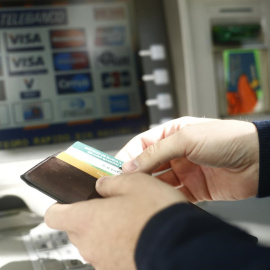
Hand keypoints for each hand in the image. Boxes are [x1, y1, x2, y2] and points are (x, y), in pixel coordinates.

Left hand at [45, 173, 185, 269]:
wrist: (181, 246)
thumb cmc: (156, 214)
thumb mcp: (135, 183)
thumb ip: (112, 182)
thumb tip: (102, 185)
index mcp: (88, 219)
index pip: (54, 214)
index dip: (60, 205)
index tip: (68, 200)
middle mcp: (91, 244)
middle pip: (76, 228)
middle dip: (89, 215)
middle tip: (109, 204)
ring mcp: (104, 262)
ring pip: (95, 241)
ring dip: (106, 230)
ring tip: (129, 219)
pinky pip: (111, 254)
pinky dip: (118, 244)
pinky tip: (138, 234)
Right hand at [116, 117, 258, 201]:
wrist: (257, 159)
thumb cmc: (226, 138)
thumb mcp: (185, 138)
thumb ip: (156, 152)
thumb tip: (131, 165)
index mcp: (172, 134)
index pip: (141, 145)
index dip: (127, 157)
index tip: (115, 170)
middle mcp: (176, 153)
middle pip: (148, 164)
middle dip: (135, 174)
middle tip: (122, 185)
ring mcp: (184, 171)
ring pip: (158, 181)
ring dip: (149, 187)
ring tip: (139, 194)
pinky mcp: (193, 188)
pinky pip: (173, 194)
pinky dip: (165, 198)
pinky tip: (158, 201)